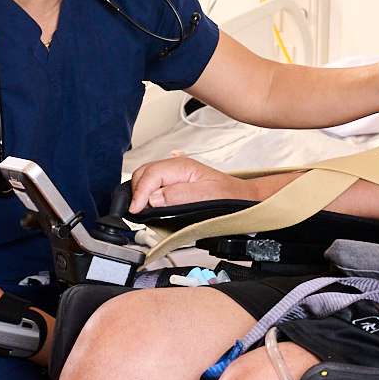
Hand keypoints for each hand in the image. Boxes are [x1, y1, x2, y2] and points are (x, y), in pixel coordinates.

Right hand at [126, 156, 258, 212]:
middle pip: (143, 173)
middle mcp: (176, 167)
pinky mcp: (174, 183)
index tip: (136, 210)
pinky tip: (148, 205)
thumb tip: (153, 198)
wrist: (242, 198)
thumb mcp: (207, 197)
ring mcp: (174, 174)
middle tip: (137, 212)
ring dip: (139, 192)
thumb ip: (179, 195)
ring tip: (141, 210)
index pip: (151, 174)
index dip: (140, 193)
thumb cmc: (230, 197)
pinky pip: (152, 184)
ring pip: (145, 178)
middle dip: (136, 191)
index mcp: (183, 167)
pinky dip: (145, 194)